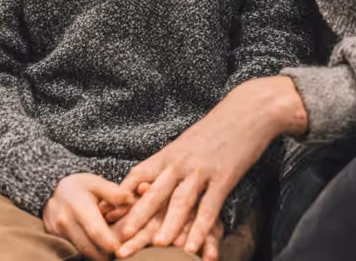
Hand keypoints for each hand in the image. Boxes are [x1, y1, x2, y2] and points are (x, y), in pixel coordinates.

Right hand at [43, 173, 132, 260]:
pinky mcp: (56, 239)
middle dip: (104, 254)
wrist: (53, 190)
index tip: (121, 247)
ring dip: (96, 255)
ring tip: (110, 255)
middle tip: (119, 254)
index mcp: (78, 205)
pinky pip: (73, 249)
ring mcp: (58, 232)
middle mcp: (65, 221)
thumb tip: (131, 200)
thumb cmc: (80, 186)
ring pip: (80, 251)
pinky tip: (98, 251)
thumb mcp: (96, 182)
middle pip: (88, 246)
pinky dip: (87, 252)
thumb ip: (114, 192)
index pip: (95, 230)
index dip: (109, 242)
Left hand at [115, 77, 306, 257]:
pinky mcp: (224, 177)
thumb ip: (172, 161)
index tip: (107, 213)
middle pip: (154, 191)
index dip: (123, 195)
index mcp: (169, 154)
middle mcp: (180, 162)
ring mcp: (202, 170)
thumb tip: (155, 179)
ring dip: (169, 225)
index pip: (139, 175)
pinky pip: (209, 207)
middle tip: (121, 237)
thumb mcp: (187, 141)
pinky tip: (194, 245)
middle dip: (137, 216)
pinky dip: (201, 228)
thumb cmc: (217, 126)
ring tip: (157, 245)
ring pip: (181, 201)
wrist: (248, 109)